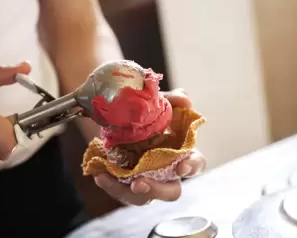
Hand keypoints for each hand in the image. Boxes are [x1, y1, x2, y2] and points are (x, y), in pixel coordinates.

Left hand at [94, 88, 206, 204]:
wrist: (122, 117)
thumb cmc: (149, 114)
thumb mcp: (160, 103)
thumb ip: (173, 100)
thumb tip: (185, 101)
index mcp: (182, 153)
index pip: (196, 163)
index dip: (192, 167)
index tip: (182, 167)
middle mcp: (167, 172)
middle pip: (171, 191)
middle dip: (157, 190)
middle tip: (139, 183)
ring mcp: (147, 180)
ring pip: (143, 196)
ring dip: (128, 192)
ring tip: (109, 178)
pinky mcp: (127, 183)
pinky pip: (121, 191)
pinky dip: (110, 185)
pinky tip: (100, 175)